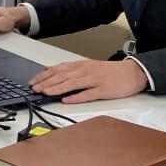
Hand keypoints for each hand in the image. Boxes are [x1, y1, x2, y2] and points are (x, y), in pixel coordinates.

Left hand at [29, 60, 148, 103]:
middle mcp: (85, 71)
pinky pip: (88, 94)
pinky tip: (67, 100)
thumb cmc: (109, 71)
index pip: (57, 69)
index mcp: (80, 65)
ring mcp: (94, 80)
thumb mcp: (88, 66)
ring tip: (46, 93)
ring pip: (72, 84)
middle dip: (46, 82)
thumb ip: (70, 69)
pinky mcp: (103, 90)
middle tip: (35, 89)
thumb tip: (51, 69)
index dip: (44, 76)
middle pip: (62, 76)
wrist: (132, 72)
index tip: (33, 82)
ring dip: (57, 88)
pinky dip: (76, 97)